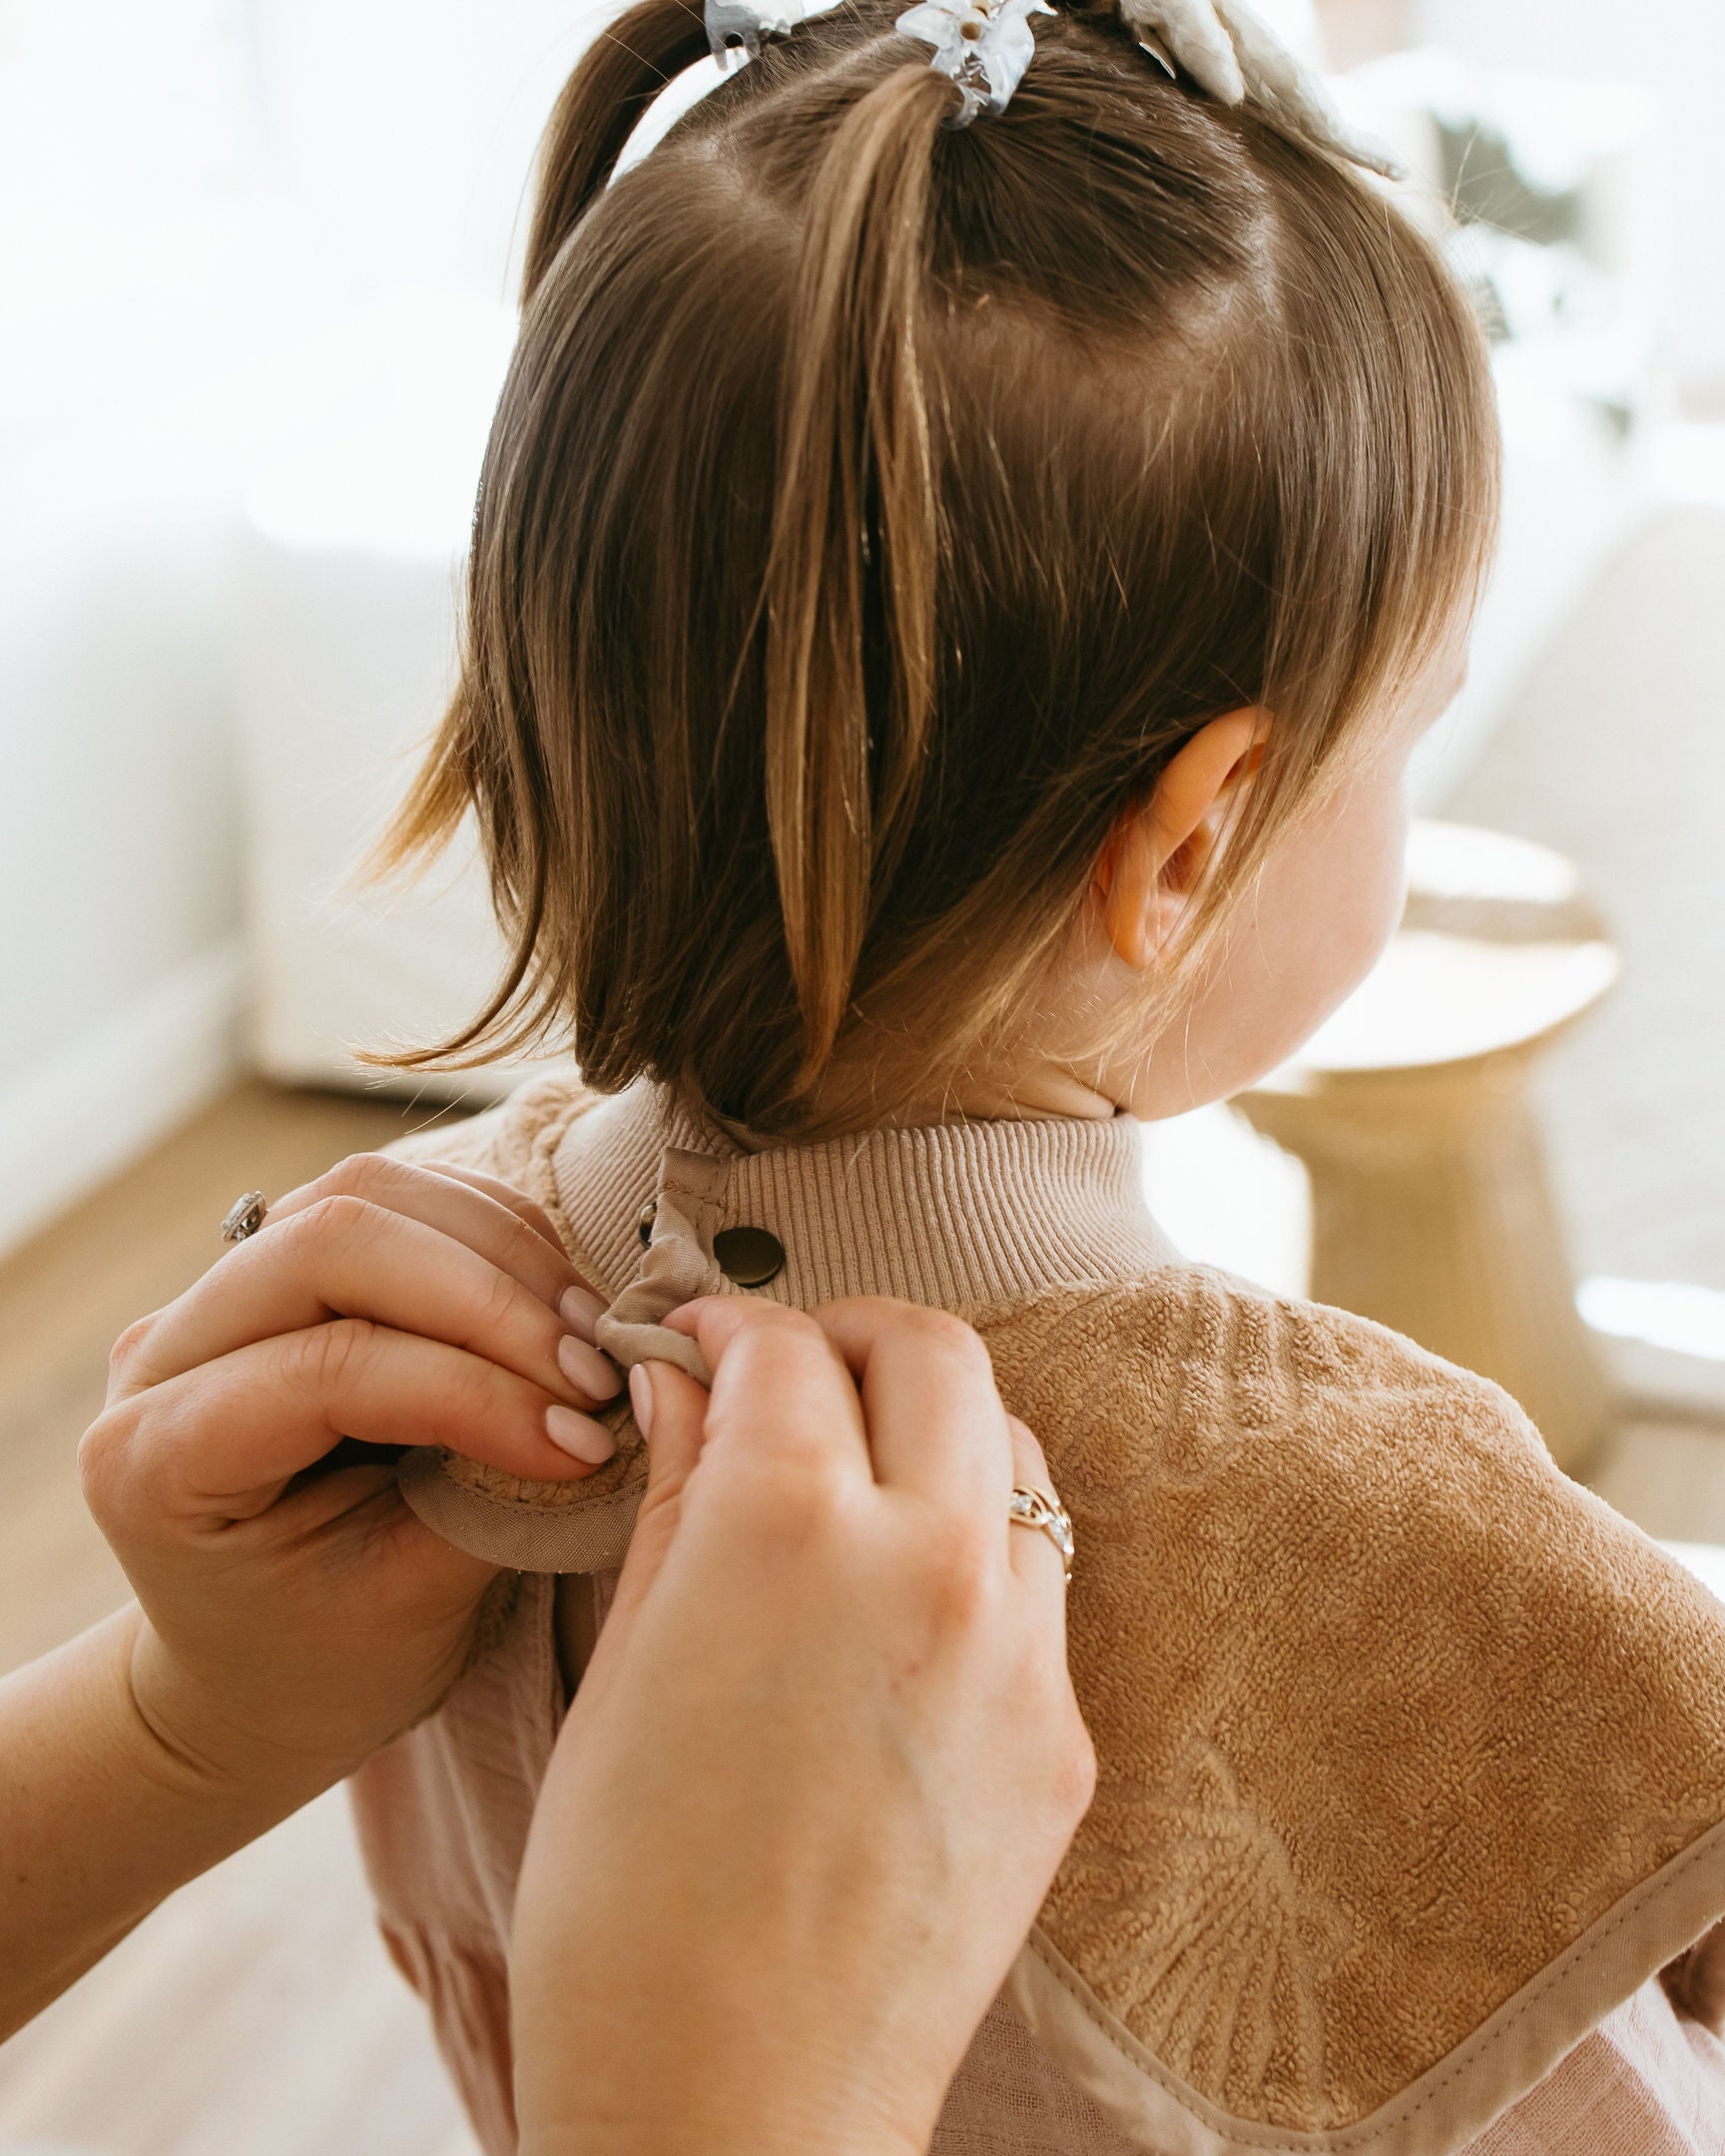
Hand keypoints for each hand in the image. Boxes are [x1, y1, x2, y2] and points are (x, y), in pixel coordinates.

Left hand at [80, 1150, 622, 1805]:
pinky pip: (399, 1202)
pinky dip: (497, 1239)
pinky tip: (559, 1310)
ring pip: (368, 1192)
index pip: (328, 1366)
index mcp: (156, 1458)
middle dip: (491, 1295)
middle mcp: (159, 1351)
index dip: (475, 1391)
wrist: (252, 1669)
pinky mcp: (282, 1264)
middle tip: (593, 1375)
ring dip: (503, 1253)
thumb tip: (593, 1416)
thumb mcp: (404, 1608)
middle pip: (334, 1234)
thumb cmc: (321, 1663)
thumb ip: (489, 1499)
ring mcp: (214, 1292)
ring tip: (587, 1339)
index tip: (583, 1446)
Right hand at [511, 1297, 1093, 2155]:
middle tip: (785, 1382)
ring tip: (853, 1487)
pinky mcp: (1065, 1739)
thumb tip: (683, 1385)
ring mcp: (1021, 1654)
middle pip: (934, 1352)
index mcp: (790, 1529)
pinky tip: (899, 1614)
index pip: (784, 1349)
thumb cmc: (624, 1910)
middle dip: (849, 1339)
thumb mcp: (620, 1674)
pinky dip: (974, 1553)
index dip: (726, 1327)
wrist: (733, 2114)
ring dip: (933, 1433)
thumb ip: (671, 1499)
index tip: (697, 1343)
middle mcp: (932, 1563)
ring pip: (1012, 1454)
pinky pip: (1040, 1587)